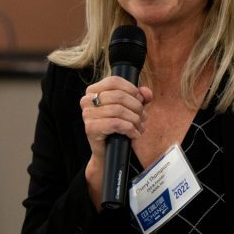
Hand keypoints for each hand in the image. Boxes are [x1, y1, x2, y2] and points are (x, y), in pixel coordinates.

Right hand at [81, 77, 152, 208]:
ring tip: (139, 127)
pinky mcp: (91, 128)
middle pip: (119, 96)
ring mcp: (87, 114)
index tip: (140, 100)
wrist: (108, 152)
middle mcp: (87, 100)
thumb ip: (140, 97)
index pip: (114, 81)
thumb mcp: (130, 108)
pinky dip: (129, 129)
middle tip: (143, 117)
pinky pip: (116, 124)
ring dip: (134, 119)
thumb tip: (146, 92)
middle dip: (136, 107)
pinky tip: (134, 134)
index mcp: (93, 90)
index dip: (132, 89)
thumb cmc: (118, 128)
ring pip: (119, 110)